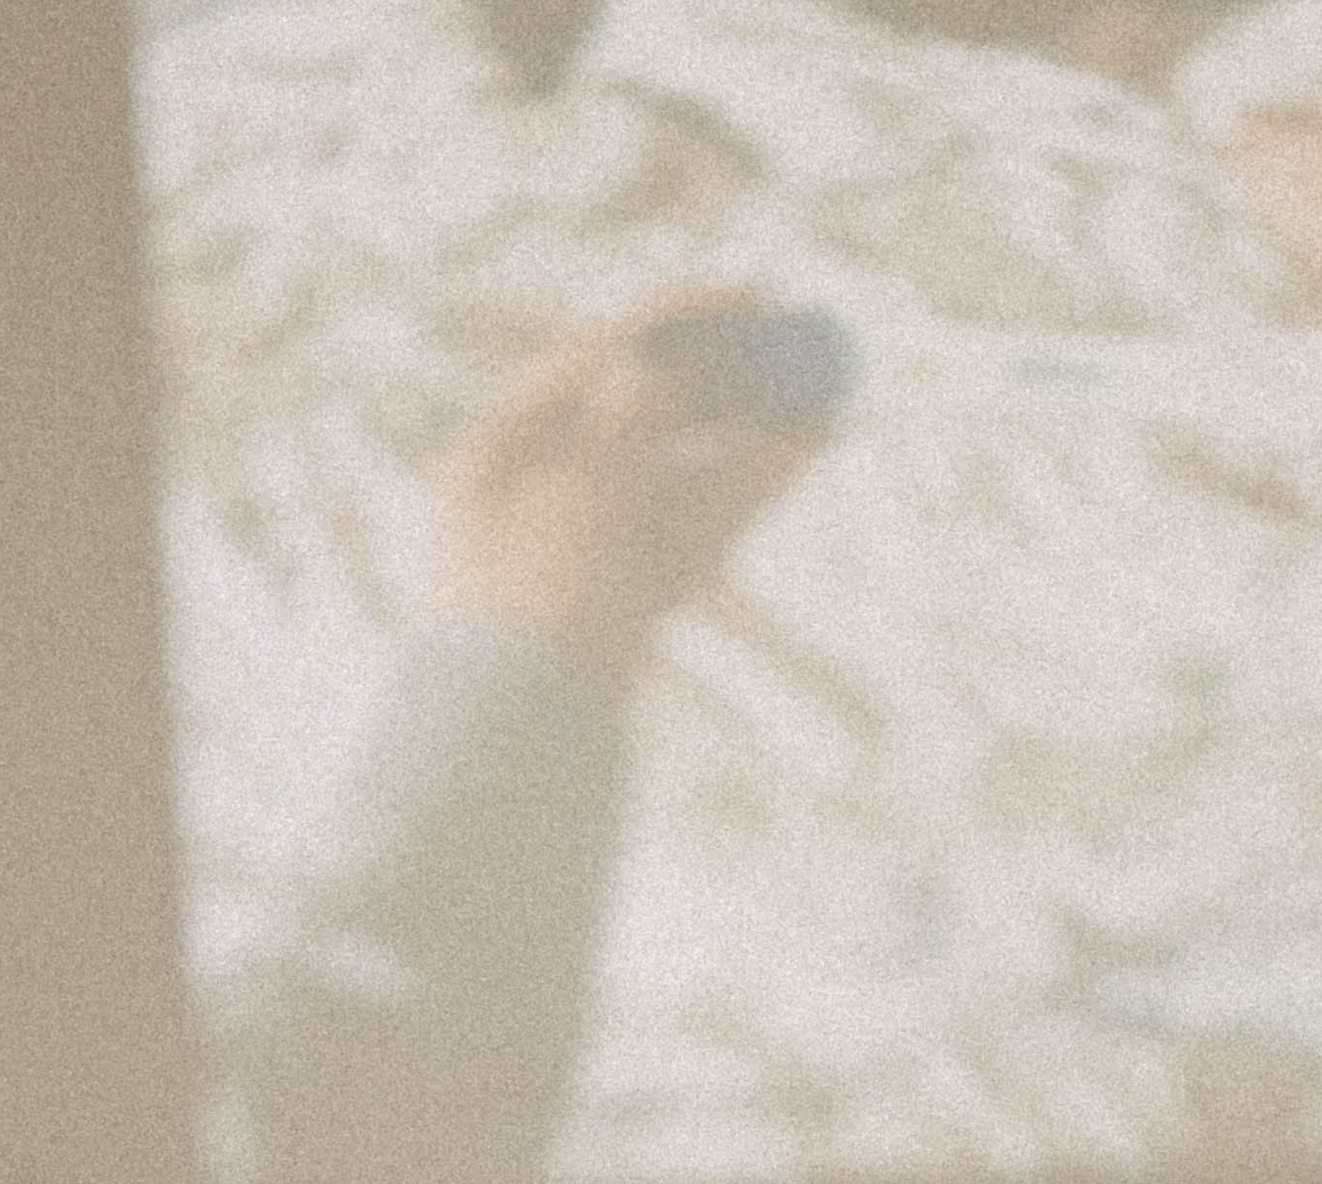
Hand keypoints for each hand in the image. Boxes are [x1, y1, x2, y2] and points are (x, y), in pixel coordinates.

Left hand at [431, 297, 832, 642]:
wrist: (516, 753)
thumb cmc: (531, 617)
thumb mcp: (576, 502)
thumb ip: (619, 430)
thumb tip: (646, 367)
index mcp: (497, 453)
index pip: (594, 357)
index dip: (678, 319)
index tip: (752, 292)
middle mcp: (539, 491)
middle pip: (641, 410)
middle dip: (725, 376)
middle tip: (799, 340)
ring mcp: (584, 550)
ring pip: (679, 469)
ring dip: (751, 430)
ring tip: (824, 398)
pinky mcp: (626, 603)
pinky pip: (691, 528)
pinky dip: (744, 486)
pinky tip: (803, 446)